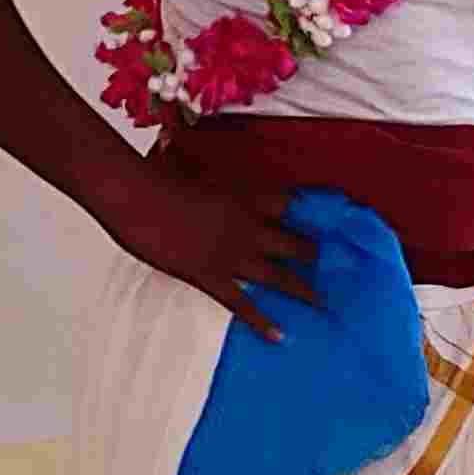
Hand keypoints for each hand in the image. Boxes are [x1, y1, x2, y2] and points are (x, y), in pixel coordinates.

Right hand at [101, 155, 323, 340]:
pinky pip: (243, 304)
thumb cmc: (155, 175)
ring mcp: (231, 255)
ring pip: (278, 276)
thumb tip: (172, 138)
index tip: (336, 221)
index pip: (290, 204)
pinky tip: (280, 336)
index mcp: (245, 196)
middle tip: (338, 271)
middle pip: (293, 243)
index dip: (312, 214)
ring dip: (301, 291)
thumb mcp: (183, 161)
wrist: (135, 196)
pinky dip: (262, 322)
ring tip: (322, 304)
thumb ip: (192, 156)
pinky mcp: (210, 277)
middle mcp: (247, 227)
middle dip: (314, 257)